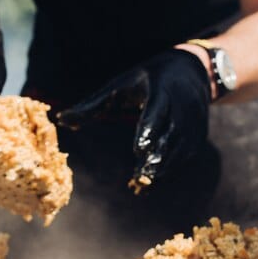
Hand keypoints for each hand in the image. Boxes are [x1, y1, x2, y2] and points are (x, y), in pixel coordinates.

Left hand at [56, 48, 210, 186]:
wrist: (193, 72)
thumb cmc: (146, 80)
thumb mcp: (120, 85)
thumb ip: (92, 105)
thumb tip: (60, 119)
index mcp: (162, 90)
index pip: (157, 111)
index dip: (149, 129)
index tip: (138, 149)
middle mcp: (182, 108)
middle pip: (169, 135)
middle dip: (156, 156)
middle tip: (140, 177)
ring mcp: (193, 124)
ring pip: (178, 150)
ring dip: (161, 169)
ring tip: (141, 185)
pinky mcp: (197, 138)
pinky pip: (182, 158)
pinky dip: (168, 172)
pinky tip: (150, 184)